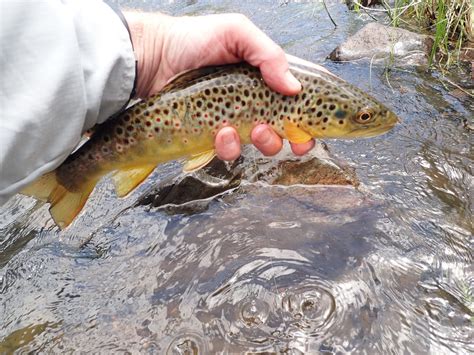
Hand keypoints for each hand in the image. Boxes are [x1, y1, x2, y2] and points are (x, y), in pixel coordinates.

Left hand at [124, 12, 314, 159]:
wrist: (154, 57)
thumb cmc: (194, 39)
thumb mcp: (236, 33)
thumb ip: (268, 55)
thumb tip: (294, 88)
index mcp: (265, 80)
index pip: (295, 105)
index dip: (305, 124)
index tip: (306, 135)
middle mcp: (254, 103)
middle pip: (282, 133)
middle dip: (283, 140)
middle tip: (268, 130)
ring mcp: (233, 121)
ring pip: (257, 146)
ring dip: (260, 143)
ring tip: (244, 129)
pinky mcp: (212, 135)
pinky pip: (228, 151)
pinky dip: (228, 147)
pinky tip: (219, 132)